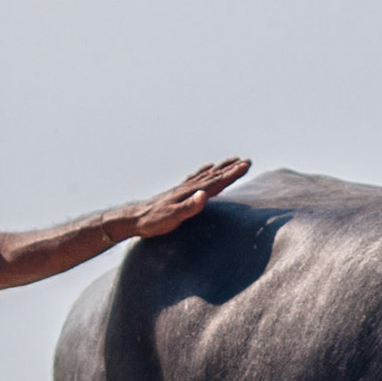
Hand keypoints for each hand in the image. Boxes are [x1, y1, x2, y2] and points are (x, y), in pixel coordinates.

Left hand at [117, 158, 252, 241]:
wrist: (135, 218)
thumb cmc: (154, 221)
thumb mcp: (172, 217)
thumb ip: (189, 207)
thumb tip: (204, 195)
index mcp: (191, 193)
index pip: (216, 181)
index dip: (232, 174)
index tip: (246, 165)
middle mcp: (188, 187)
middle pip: (214, 175)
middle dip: (231, 168)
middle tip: (246, 161)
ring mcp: (183, 188)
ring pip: (207, 175)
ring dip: (221, 167)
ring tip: (233, 160)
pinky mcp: (178, 192)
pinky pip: (196, 177)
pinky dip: (205, 171)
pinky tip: (208, 168)